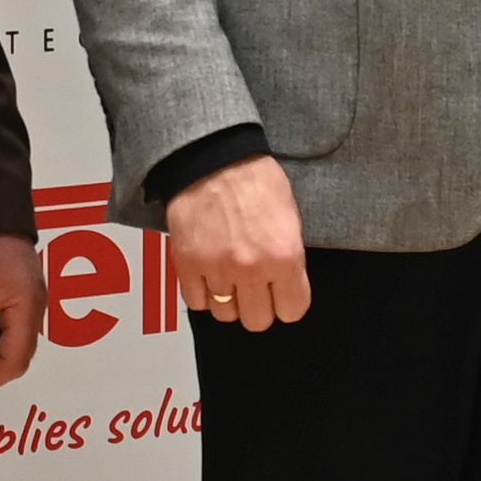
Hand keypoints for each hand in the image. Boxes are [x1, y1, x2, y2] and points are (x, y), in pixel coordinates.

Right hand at [166, 154, 312, 334]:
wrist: (213, 159)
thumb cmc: (255, 180)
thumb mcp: (290, 216)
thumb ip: (289, 256)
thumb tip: (286, 283)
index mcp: (284, 257)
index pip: (292, 310)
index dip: (287, 303)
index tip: (282, 294)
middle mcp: (252, 270)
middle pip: (258, 321)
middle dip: (258, 306)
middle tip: (254, 288)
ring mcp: (217, 270)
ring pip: (225, 314)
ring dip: (229, 300)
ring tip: (229, 277)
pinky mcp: (187, 265)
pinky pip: (197, 302)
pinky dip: (203, 293)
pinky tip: (209, 275)